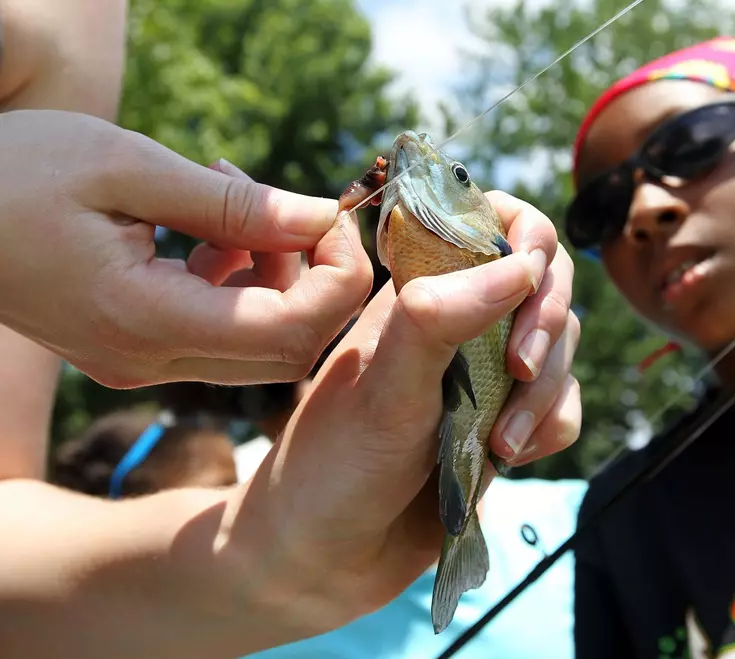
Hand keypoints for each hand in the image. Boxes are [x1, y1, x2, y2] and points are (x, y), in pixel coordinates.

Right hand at [0, 109, 371, 387]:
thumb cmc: (12, 174)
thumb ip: (234, 204)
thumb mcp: (125, 168)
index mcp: (146, 321)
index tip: (335, 218)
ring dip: (276, 274)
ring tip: (234, 199)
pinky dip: (239, 280)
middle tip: (299, 210)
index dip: (337, 279)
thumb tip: (320, 217)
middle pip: (286, 346)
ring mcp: (140, 361)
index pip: (291, 330)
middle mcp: (148, 360)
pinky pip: (219, 328)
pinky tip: (212, 229)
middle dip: (317, 279)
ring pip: (257, 341)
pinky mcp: (135, 346)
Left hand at [217, 192, 580, 634]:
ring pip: (559, 348)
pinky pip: (561, 405)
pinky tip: (505, 458)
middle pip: (543, 283)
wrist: (327, 559)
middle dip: (546, 322)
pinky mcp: (507, 422)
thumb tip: (521, 266)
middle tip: (520, 367)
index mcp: (416, 289)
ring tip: (501, 441)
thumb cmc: (333, 466)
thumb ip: (439, 319)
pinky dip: (548, 428)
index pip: (489, 222)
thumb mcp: (381, 388)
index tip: (528, 274)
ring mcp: (485, 374)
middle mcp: (457, 322)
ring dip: (543, 390)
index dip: (524, 235)